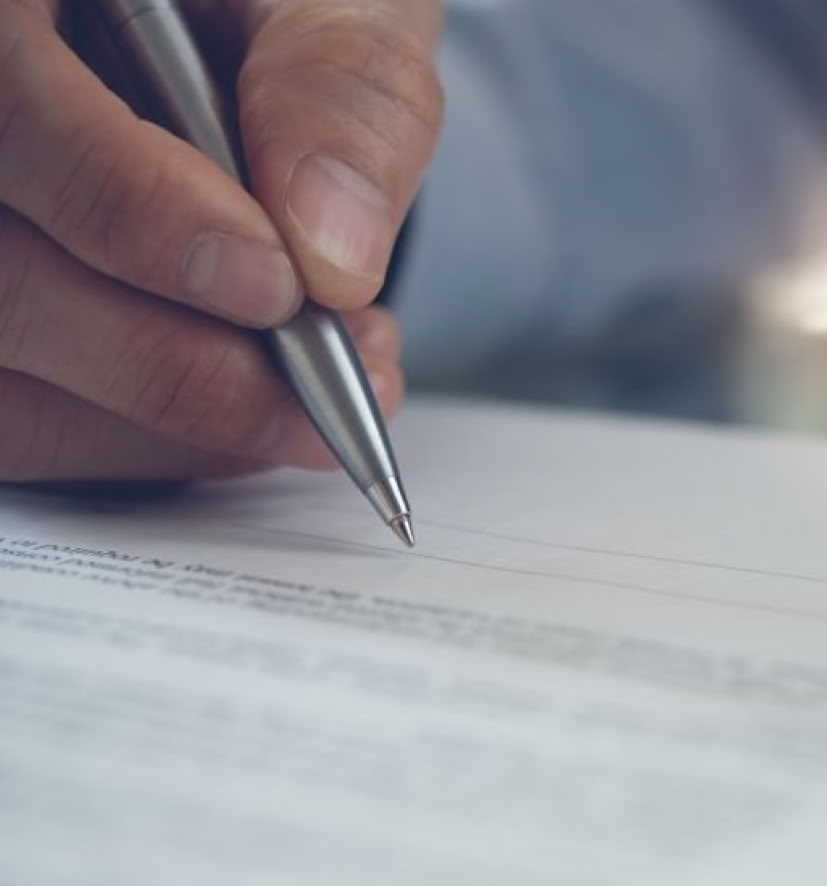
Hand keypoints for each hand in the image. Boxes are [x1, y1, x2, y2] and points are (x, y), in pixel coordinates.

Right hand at [0, 0, 443, 479]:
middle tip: (331, 377)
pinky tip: (250, 413)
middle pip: (1, 287)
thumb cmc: (259, 8)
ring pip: (12, 393)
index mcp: (3, 11)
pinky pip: (34, 429)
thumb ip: (338, 88)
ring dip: (174, 427)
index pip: (6, 114)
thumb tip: (334, 255)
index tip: (279, 287)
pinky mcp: (2, 341)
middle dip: (177, 362)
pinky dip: (152, 445)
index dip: (135, 213)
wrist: (219, 49)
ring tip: (313, 401)